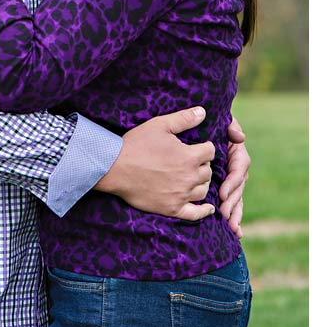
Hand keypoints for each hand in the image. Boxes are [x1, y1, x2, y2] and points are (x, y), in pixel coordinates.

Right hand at [95, 107, 215, 219]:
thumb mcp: (160, 125)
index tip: (198, 146)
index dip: (205, 147)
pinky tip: (209, 208)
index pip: (210, 151)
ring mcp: (181, 195)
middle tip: (192, 160)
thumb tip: (203, 112)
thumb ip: (184, 119)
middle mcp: (189, 177)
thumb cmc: (136, 144)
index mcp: (189, 156)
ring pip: (203, 190)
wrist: (115, 168)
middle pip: (208, 171)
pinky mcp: (172, 208)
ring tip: (194, 177)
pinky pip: (194, 214)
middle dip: (202, 164)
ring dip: (201, 182)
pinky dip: (204, 211)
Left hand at [219, 116, 249, 236]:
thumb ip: (230, 125)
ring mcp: (230, 180)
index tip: (222, 193)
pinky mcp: (224, 189)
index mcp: (236, 152)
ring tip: (232, 227)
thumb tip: (240, 137)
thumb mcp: (220, 120)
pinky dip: (234, 217)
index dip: (232, 181)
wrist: (196, 130)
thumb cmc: (208, 124)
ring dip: (236, 213)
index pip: (239, 168)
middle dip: (233, 202)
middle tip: (224, 213)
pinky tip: (235, 232)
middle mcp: (236, 168)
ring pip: (237, 198)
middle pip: (239, 187)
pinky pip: (231, 203)